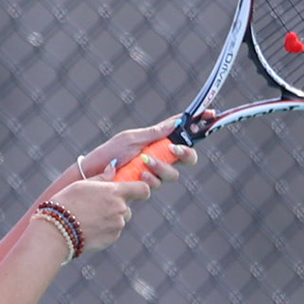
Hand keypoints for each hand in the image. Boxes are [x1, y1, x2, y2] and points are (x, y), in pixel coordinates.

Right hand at [46, 173, 152, 255]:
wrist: (57, 231)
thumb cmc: (67, 203)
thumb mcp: (82, 184)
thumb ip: (102, 177)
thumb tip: (113, 167)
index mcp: (115, 192)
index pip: (143, 189)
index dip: (141, 190)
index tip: (136, 192)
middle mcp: (120, 209)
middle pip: (127, 206)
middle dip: (117, 206)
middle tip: (96, 207)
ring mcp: (117, 226)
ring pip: (120, 220)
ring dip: (111, 219)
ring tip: (90, 218)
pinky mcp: (112, 239)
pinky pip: (113, 233)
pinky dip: (104, 231)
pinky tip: (88, 228)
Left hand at [76, 118, 201, 190]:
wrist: (92, 174)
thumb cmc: (110, 153)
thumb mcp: (132, 138)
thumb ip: (155, 133)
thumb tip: (177, 122)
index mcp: (158, 142)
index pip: (184, 133)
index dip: (198, 125)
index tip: (210, 115)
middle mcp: (160, 158)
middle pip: (187, 158)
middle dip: (185, 154)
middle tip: (174, 149)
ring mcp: (153, 174)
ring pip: (173, 174)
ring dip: (161, 167)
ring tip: (144, 163)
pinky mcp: (145, 187)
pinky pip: (157, 185)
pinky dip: (149, 178)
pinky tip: (138, 175)